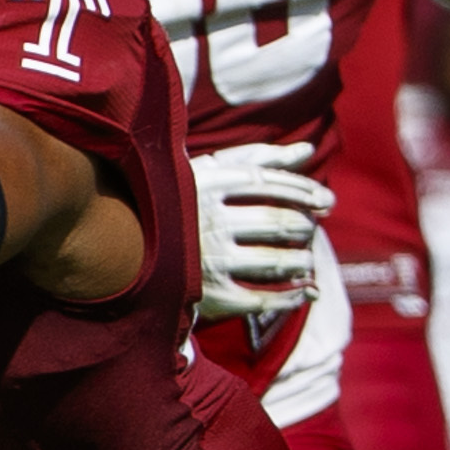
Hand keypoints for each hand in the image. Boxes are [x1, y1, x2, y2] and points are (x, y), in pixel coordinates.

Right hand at [190, 140, 330, 321]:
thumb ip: (260, 160)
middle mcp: (210, 221)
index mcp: (209, 184)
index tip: (327, 201)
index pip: (273, 185)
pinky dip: (290, 297)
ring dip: (302, 263)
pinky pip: (263, 299)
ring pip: (276, 262)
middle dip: (304, 227)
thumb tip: (308, 150)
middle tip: (309, 231)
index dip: (307, 193)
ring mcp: (210, 260)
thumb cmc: (175, 204)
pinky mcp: (209, 294)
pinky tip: (304, 292)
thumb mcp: (209, 173)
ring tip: (306, 261)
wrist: (122, 247)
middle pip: (279, 222)